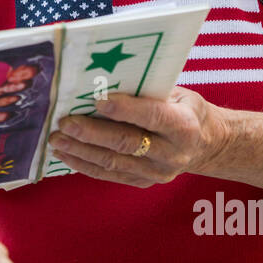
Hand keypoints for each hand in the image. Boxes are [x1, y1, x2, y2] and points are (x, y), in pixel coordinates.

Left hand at [47, 90, 230, 188]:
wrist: (206, 144)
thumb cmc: (185, 109)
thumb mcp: (179, 93)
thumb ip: (148, 91)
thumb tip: (105, 80)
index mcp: (184, 125)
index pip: (152, 117)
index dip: (124, 109)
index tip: (97, 100)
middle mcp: (172, 153)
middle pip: (126, 143)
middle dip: (91, 133)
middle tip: (64, 123)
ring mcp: (157, 172)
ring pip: (113, 162)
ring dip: (81, 151)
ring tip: (57, 140)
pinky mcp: (144, 182)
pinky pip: (110, 175)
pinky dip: (85, 165)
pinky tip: (66, 155)